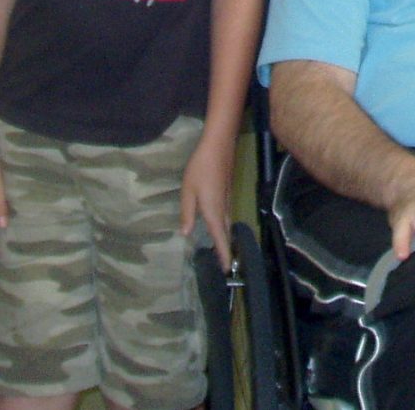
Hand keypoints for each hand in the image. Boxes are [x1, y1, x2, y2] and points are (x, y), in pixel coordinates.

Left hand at [180, 130, 235, 267]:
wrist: (219, 145)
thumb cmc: (201, 168)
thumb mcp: (188, 191)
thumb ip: (187, 213)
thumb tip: (187, 233)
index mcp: (213, 211)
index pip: (220, 238)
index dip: (223, 254)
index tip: (226, 270)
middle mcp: (223, 208)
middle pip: (226, 233)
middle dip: (226, 249)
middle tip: (225, 264)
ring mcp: (227, 199)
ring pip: (227, 223)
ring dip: (225, 237)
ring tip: (222, 249)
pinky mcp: (226, 191)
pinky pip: (227, 215)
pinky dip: (225, 225)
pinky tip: (220, 225)